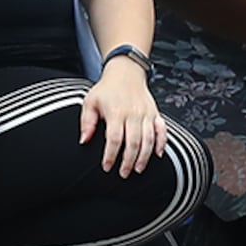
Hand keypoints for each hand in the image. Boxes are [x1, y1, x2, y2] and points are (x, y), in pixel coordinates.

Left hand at [77, 59, 166, 174]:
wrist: (125, 72)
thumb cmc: (107, 89)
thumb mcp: (90, 102)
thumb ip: (86, 122)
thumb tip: (84, 140)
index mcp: (116, 112)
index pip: (114, 139)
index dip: (111, 155)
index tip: (107, 167)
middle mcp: (133, 113)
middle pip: (133, 142)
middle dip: (128, 161)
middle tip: (123, 173)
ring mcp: (146, 113)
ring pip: (149, 139)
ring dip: (144, 157)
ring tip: (138, 169)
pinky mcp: (155, 113)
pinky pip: (162, 130)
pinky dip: (162, 143)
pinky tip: (158, 154)